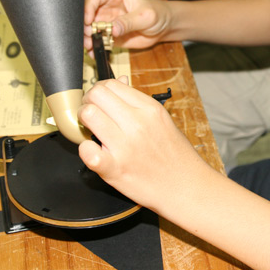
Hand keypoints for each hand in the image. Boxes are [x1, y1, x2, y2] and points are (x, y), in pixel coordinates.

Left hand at [78, 78, 206, 210]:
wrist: (186, 187)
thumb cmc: (175, 155)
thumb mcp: (162, 120)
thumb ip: (138, 102)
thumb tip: (120, 82)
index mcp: (149, 109)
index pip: (112, 84)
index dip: (100, 90)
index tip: (100, 101)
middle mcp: (137, 123)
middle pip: (96, 94)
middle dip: (88, 102)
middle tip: (93, 114)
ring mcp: (125, 146)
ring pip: (88, 115)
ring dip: (83, 121)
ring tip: (92, 131)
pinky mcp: (115, 169)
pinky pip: (87, 152)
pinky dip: (85, 150)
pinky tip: (93, 152)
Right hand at [84, 0, 171, 50]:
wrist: (164, 27)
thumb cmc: (158, 14)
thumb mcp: (145, 16)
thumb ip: (128, 22)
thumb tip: (112, 29)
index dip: (87, 9)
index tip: (88, 22)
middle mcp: (107, 4)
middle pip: (87, 14)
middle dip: (85, 26)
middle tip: (88, 37)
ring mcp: (107, 19)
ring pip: (89, 28)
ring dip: (87, 38)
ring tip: (90, 46)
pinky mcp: (108, 33)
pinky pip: (97, 39)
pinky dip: (94, 46)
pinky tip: (94, 52)